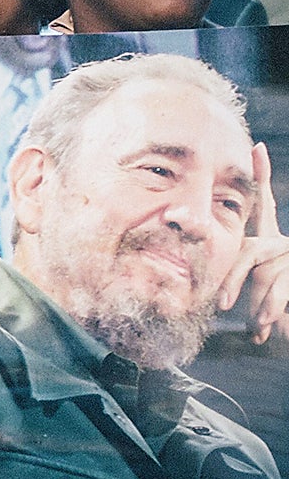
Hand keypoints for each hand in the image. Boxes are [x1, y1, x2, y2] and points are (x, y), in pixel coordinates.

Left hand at [216, 143, 288, 342]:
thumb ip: (224, 278)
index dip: (261, 175)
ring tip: (252, 326)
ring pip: (269, 276)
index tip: (256, 146)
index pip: (261, 205)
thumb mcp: (245, 289)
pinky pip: (283, 291)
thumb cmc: (265, 309)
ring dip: (258, 304)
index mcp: (264, 241)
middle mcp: (282, 244)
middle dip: (234, 279)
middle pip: (251, 250)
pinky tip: (260, 332)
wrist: (288, 328)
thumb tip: (198, 285)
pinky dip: (270, 315)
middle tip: (221, 305)